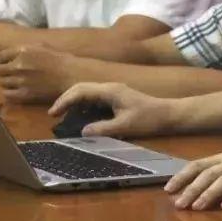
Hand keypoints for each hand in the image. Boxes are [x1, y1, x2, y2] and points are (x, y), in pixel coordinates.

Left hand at [0, 45, 74, 102]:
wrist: (72, 76)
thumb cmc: (60, 59)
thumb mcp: (42, 46)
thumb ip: (25, 49)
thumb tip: (12, 52)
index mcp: (23, 50)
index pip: (1, 56)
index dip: (4, 60)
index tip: (8, 63)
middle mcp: (18, 65)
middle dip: (4, 72)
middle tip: (11, 74)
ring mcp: (20, 80)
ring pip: (2, 82)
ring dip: (7, 82)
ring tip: (15, 83)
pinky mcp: (24, 94)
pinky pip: (7, 94)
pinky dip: (10, 93)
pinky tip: (17, 91)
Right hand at [48, 82, 173, 137]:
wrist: (168, 114)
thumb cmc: (148, 118)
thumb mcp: (125, 126)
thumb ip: (103, 129)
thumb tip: (82, 132)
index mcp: (110, 91)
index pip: (81, 91)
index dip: (65, 101)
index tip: (53, 113)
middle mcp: (109, 88)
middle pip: (81, 88)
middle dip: (66, 100)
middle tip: (54, 115)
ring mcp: (113, 92)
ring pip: (87, 93)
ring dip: (74, 103)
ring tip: (64, 117)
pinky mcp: (116, 98)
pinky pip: (95, 99)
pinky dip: (84, 106)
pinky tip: (81, 119)